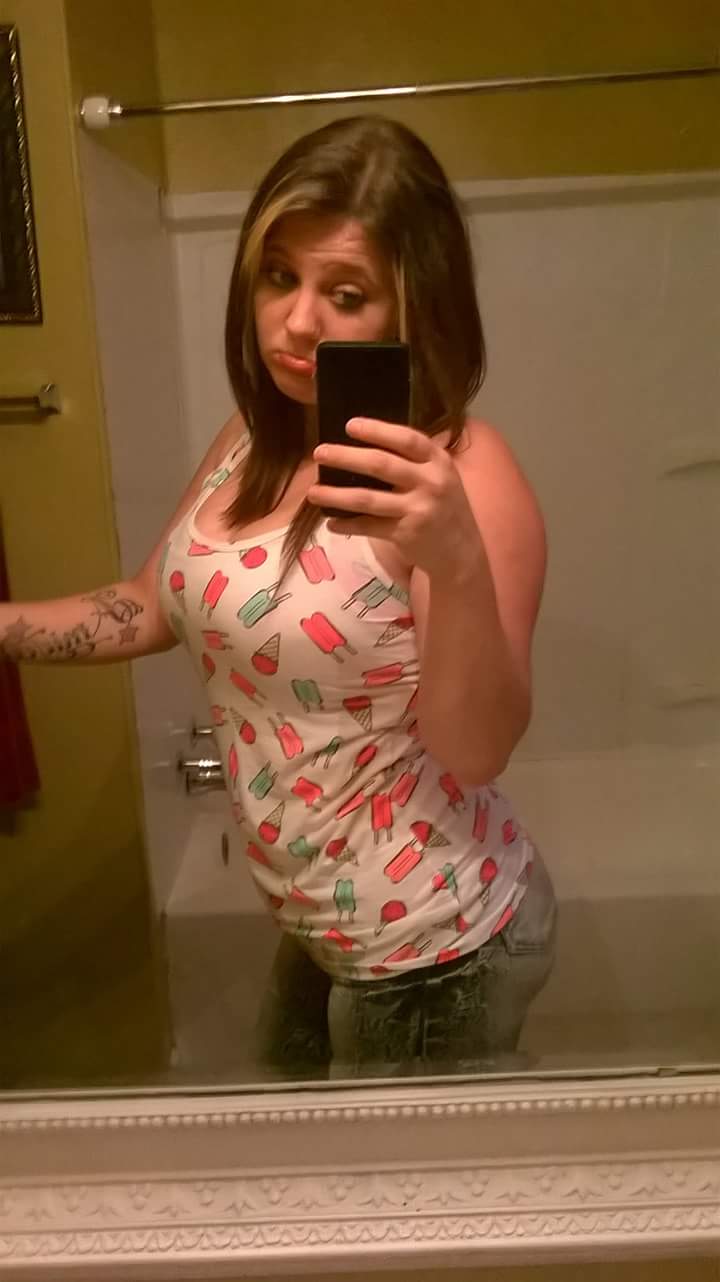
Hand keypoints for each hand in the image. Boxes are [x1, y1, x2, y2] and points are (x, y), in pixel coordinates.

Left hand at [308, 418, 484, 579]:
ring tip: (312, 492)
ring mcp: (418, 509)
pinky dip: (347, 524)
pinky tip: (331, 522)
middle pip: (381, 465)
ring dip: (335, 495)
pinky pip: (369, 526)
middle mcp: (430, 482)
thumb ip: (414, 462)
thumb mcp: (440, 477)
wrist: (462, 551)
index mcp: (438, 461)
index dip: (378, 430)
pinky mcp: (406, 534)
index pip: (406, 439)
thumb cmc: (444, 507)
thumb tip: (365, 447)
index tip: (350, 425)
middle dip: (345, 457)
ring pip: (368, 499)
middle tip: (319, 453)